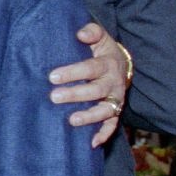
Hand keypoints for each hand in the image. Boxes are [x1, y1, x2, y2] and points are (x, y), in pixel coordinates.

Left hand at [48, 22, 127, 146]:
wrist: (123, 64)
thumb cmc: (102, 50)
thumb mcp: (101, 38)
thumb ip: (92, 32)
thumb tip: (80, 33)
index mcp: (108, 64)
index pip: (90, 68)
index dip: (72, 72)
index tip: (52, 76)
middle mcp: (113, 83)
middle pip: (95, 90)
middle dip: (75, 95)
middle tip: (53, 97)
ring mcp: (115, 99)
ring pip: (105, 110)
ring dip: (89, 116)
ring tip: (71, 120)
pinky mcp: (116, 111)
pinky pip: (112, 125)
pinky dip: (104, 134)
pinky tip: (92, 143)